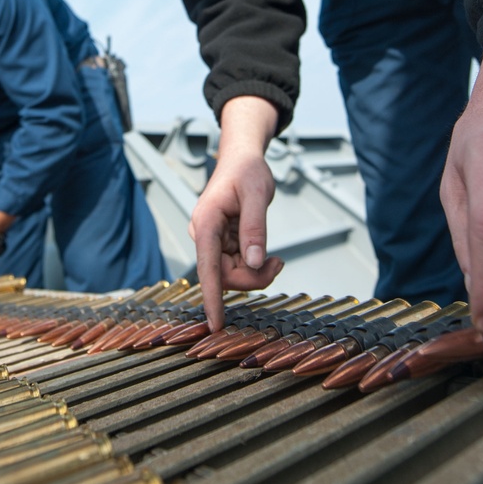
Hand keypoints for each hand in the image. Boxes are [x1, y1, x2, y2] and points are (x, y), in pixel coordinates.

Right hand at [190, 97, 284, 330]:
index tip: (216, 324)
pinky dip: (255, 266)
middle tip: (279, 264)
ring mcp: (211, 241)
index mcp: (206, 223)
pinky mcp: (221, 244)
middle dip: (253, 278)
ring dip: (256, 273)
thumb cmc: (247, 171)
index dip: (212, 298)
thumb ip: (255, 229)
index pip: (207, 268)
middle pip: (224, 276)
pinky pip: (236, 266)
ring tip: (277, 259)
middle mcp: (204, 235)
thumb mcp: (257, 195)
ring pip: (231, 274)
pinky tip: (268, 256)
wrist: (241, 158)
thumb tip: (255, 263)